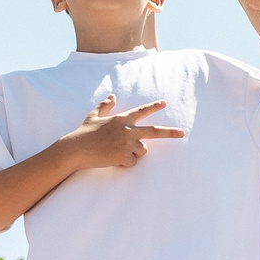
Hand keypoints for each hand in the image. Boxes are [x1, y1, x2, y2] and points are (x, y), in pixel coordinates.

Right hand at [66, 96, 186, 168]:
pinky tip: (112, 159)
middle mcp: (128, 130)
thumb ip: (105, 105)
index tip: (164, 103)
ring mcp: (127, 143)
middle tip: (182, 133)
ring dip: (133, 153)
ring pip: (142, 151)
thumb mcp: (93, 116)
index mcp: (122, 119)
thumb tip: (112, 96)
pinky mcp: (125, 156)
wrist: (77, 148)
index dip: (153, 106)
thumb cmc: (84, 133)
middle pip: (154, 131)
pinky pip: (132, 163)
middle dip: (170, 132)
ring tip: (116, 151)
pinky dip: (125, 163)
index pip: (142, 111)